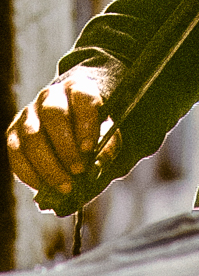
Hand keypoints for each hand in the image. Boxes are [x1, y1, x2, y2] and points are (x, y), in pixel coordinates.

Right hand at [6, 67, 104, 195]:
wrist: (71, 126)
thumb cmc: (92, 129)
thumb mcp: (108, 134)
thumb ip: (107, 147)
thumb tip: (95, 166)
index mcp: (79, 88)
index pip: (81, 97)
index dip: (85, 122)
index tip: (88, 148)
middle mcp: (50, 96)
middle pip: (53, 114)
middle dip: (66, 146)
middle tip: (78, 171)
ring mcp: (29, 113)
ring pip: (32, 136)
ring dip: (49, 165)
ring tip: (65, 186)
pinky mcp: (14, 133)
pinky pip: (16, 153)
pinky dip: (29, 173)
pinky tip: (44, 187)